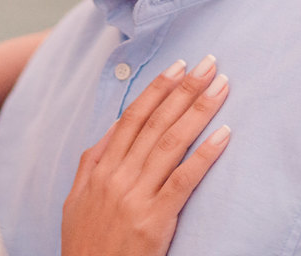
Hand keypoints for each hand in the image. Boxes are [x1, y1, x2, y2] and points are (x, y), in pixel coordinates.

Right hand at [62, 57, 229, 255]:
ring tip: (220, 87)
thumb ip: (93, 162)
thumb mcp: (76, 199)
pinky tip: (223, 134)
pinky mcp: (154, 220)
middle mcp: (117, 175)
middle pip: (155, 122)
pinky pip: (184, 180)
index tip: (178, 67)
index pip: (133, 117)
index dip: (157, 89)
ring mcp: (135, 196)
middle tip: (208, 63)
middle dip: (184, 89)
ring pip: (171, 143)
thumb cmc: (84, 244)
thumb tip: (113, 131)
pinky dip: (204, 155)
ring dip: (198, 110)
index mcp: (100, 167)